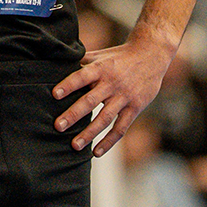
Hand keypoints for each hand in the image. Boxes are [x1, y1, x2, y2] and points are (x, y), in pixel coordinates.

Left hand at [54, 37, 173, 156]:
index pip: (82, 76)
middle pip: (91, 100)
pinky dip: (109, 141)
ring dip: (89, 133)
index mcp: (101, 68)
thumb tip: (57, 64)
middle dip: (74, 114)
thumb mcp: (102, 55)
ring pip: (105, 118)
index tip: (54, 94)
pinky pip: (121, 127)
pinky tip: (96, 152)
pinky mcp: (135, 107)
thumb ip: (82, 61)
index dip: (69, 84)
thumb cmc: (120, 56)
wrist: (152, 54)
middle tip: (58, 126)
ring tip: (75, 145)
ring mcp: (125, 97)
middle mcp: (112, 83)